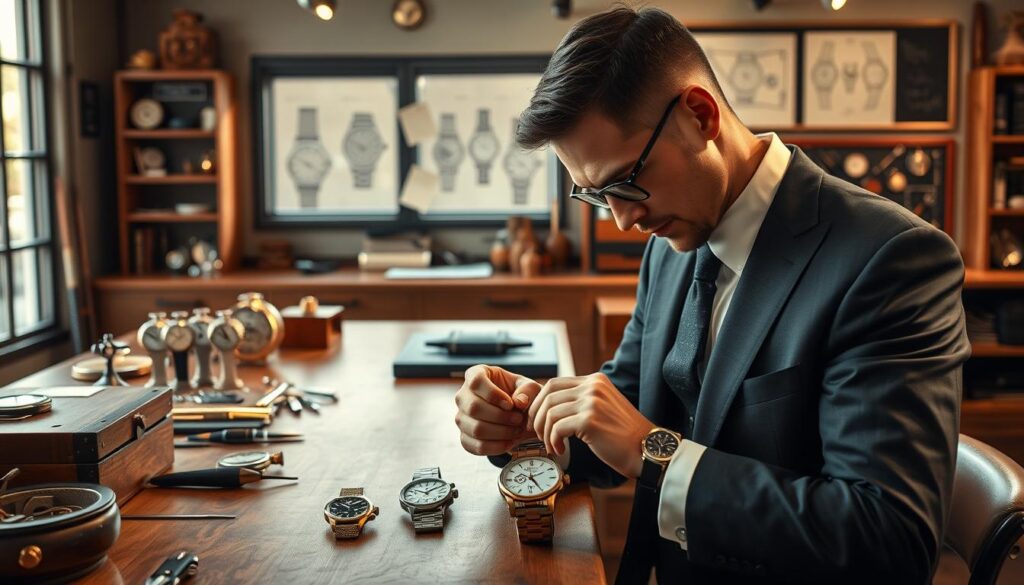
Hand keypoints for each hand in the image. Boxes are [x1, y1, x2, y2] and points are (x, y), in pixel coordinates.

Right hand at [455, 365, 540, 455]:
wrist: (519, 416)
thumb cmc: (521, 396)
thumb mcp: (530, 388)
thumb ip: (528, 391)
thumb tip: (519, 401)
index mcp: (476, 375)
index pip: (475, 382)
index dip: (493, 394)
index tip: (510, 404)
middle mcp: (463, 395)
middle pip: (474, 407)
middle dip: (501, 417)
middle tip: (518, 419)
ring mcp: (461, 417)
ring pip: (475, 429)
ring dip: (501, 433)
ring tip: (516, 430)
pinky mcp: (464, 437)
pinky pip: (476, 446)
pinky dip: (496, 447)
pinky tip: (509, 442)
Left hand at [523, 372, 654, 479]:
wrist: (647, 449)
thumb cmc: (624, 436)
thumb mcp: (603, 407)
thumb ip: (582, 401)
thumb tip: (551, 407)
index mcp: (595, 380)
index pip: (554, 383)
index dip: (539, 402)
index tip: (536, 419)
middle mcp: (592, 386)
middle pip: (548, 395)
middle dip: (536, 416)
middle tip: (538, 434)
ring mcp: (591, 402)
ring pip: (550, 413)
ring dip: (545, 433)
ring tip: (553, 446)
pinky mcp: (589, 420)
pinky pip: (557, 428)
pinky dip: (553, 441)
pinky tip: (560, 450)